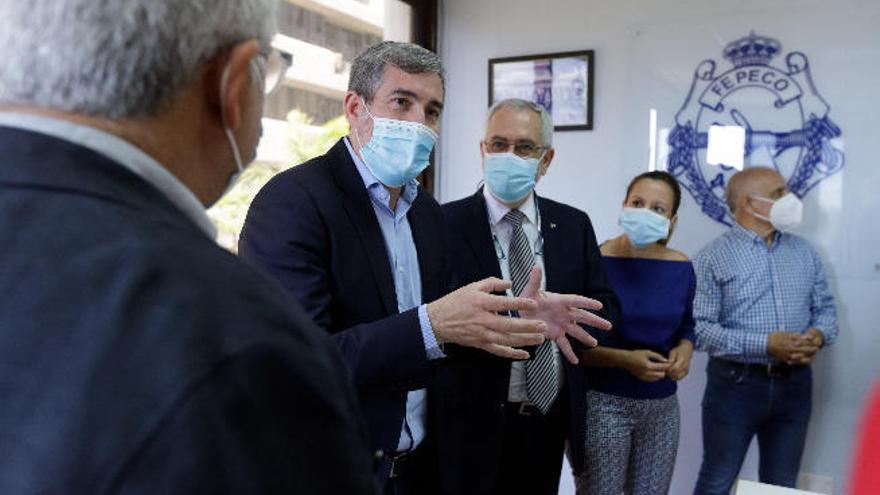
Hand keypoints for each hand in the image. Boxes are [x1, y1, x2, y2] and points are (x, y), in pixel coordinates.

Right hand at [427, 277, 546, 359]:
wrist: (438, 321)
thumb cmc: (455, 302)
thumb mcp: (472, 287)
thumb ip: (492, 283)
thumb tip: (509, 283)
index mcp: (481, 303)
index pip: (504, 304)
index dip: (520, 304)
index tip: (534, 304)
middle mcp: (483, 320)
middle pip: (509, 325)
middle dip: (528, 326)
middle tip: (543, 326)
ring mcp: (482, 334)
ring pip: (507, 340)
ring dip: (525, 340)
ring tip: (540, 339)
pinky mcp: (481, 344)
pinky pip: (499, 351)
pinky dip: (512, 354)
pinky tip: (525, 354)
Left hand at [518, 266, 611, 364]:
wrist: (522, 312)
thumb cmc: (528, 299)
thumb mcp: (530, 290)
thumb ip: (534, 280)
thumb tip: (535, 266)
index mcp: (559, 300)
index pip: (576, 300)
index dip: (587, 303)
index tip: (599, 305)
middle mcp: (564, 313)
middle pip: (582, 317)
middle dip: (594, 321)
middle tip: (608, 325)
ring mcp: (561, 324)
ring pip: (576, 332)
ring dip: (586, 338)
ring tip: (595, 344)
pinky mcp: (555, 334)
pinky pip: (564, 345)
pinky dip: (569, 353)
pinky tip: (576, 361)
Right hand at [624, 350, 669, 381]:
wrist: (625, 360)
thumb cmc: (636, 354)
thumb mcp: (647, 352)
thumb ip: (658, 356)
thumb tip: (666, 360)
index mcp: (649, 366)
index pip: (662, 367)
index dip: (668, 365)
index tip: (670, 362)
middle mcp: (647, 373)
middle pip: (662, 375)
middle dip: (664, 370)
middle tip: (664, 365)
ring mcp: (645, 377)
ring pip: (658, 378)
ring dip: (660, 373)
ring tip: (659, 368)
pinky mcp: (642, 379)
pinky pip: (652, 380)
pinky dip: (655, 376)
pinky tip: (654, 371)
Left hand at [666, 340, 692, 380]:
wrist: (687, 351)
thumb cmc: (678, 351)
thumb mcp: (673, 352)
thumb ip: (671, 358)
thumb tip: (669, 363)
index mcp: (682, 360)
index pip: (675, 368)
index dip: (669, 369)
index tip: (665, 368)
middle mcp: (685, 366)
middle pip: (676, 374)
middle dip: (669, 373)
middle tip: (665, 370)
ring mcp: (686, 370)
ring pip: (678, 377)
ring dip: (671, 376)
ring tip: (668, 371)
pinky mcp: (686, 373)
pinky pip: (679, 378)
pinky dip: (674, 377)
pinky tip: (671, 373)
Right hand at [768, 331, 819, 364]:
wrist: (764, 345)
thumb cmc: (774, 337)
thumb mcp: (786, 334)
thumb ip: (797, 335)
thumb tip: (808, 337)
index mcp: (792, 342)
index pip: (805, 343)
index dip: (812, 343)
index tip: (816, 342)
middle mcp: (791, 350)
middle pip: (805, 350)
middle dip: (812, 350)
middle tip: (817, 349)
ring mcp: (789, 356)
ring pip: (802, 357)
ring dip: (808, 356)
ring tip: (813, 355)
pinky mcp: (786, 360)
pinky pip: (796, 362)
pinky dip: (802, 361)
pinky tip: (805, 360)